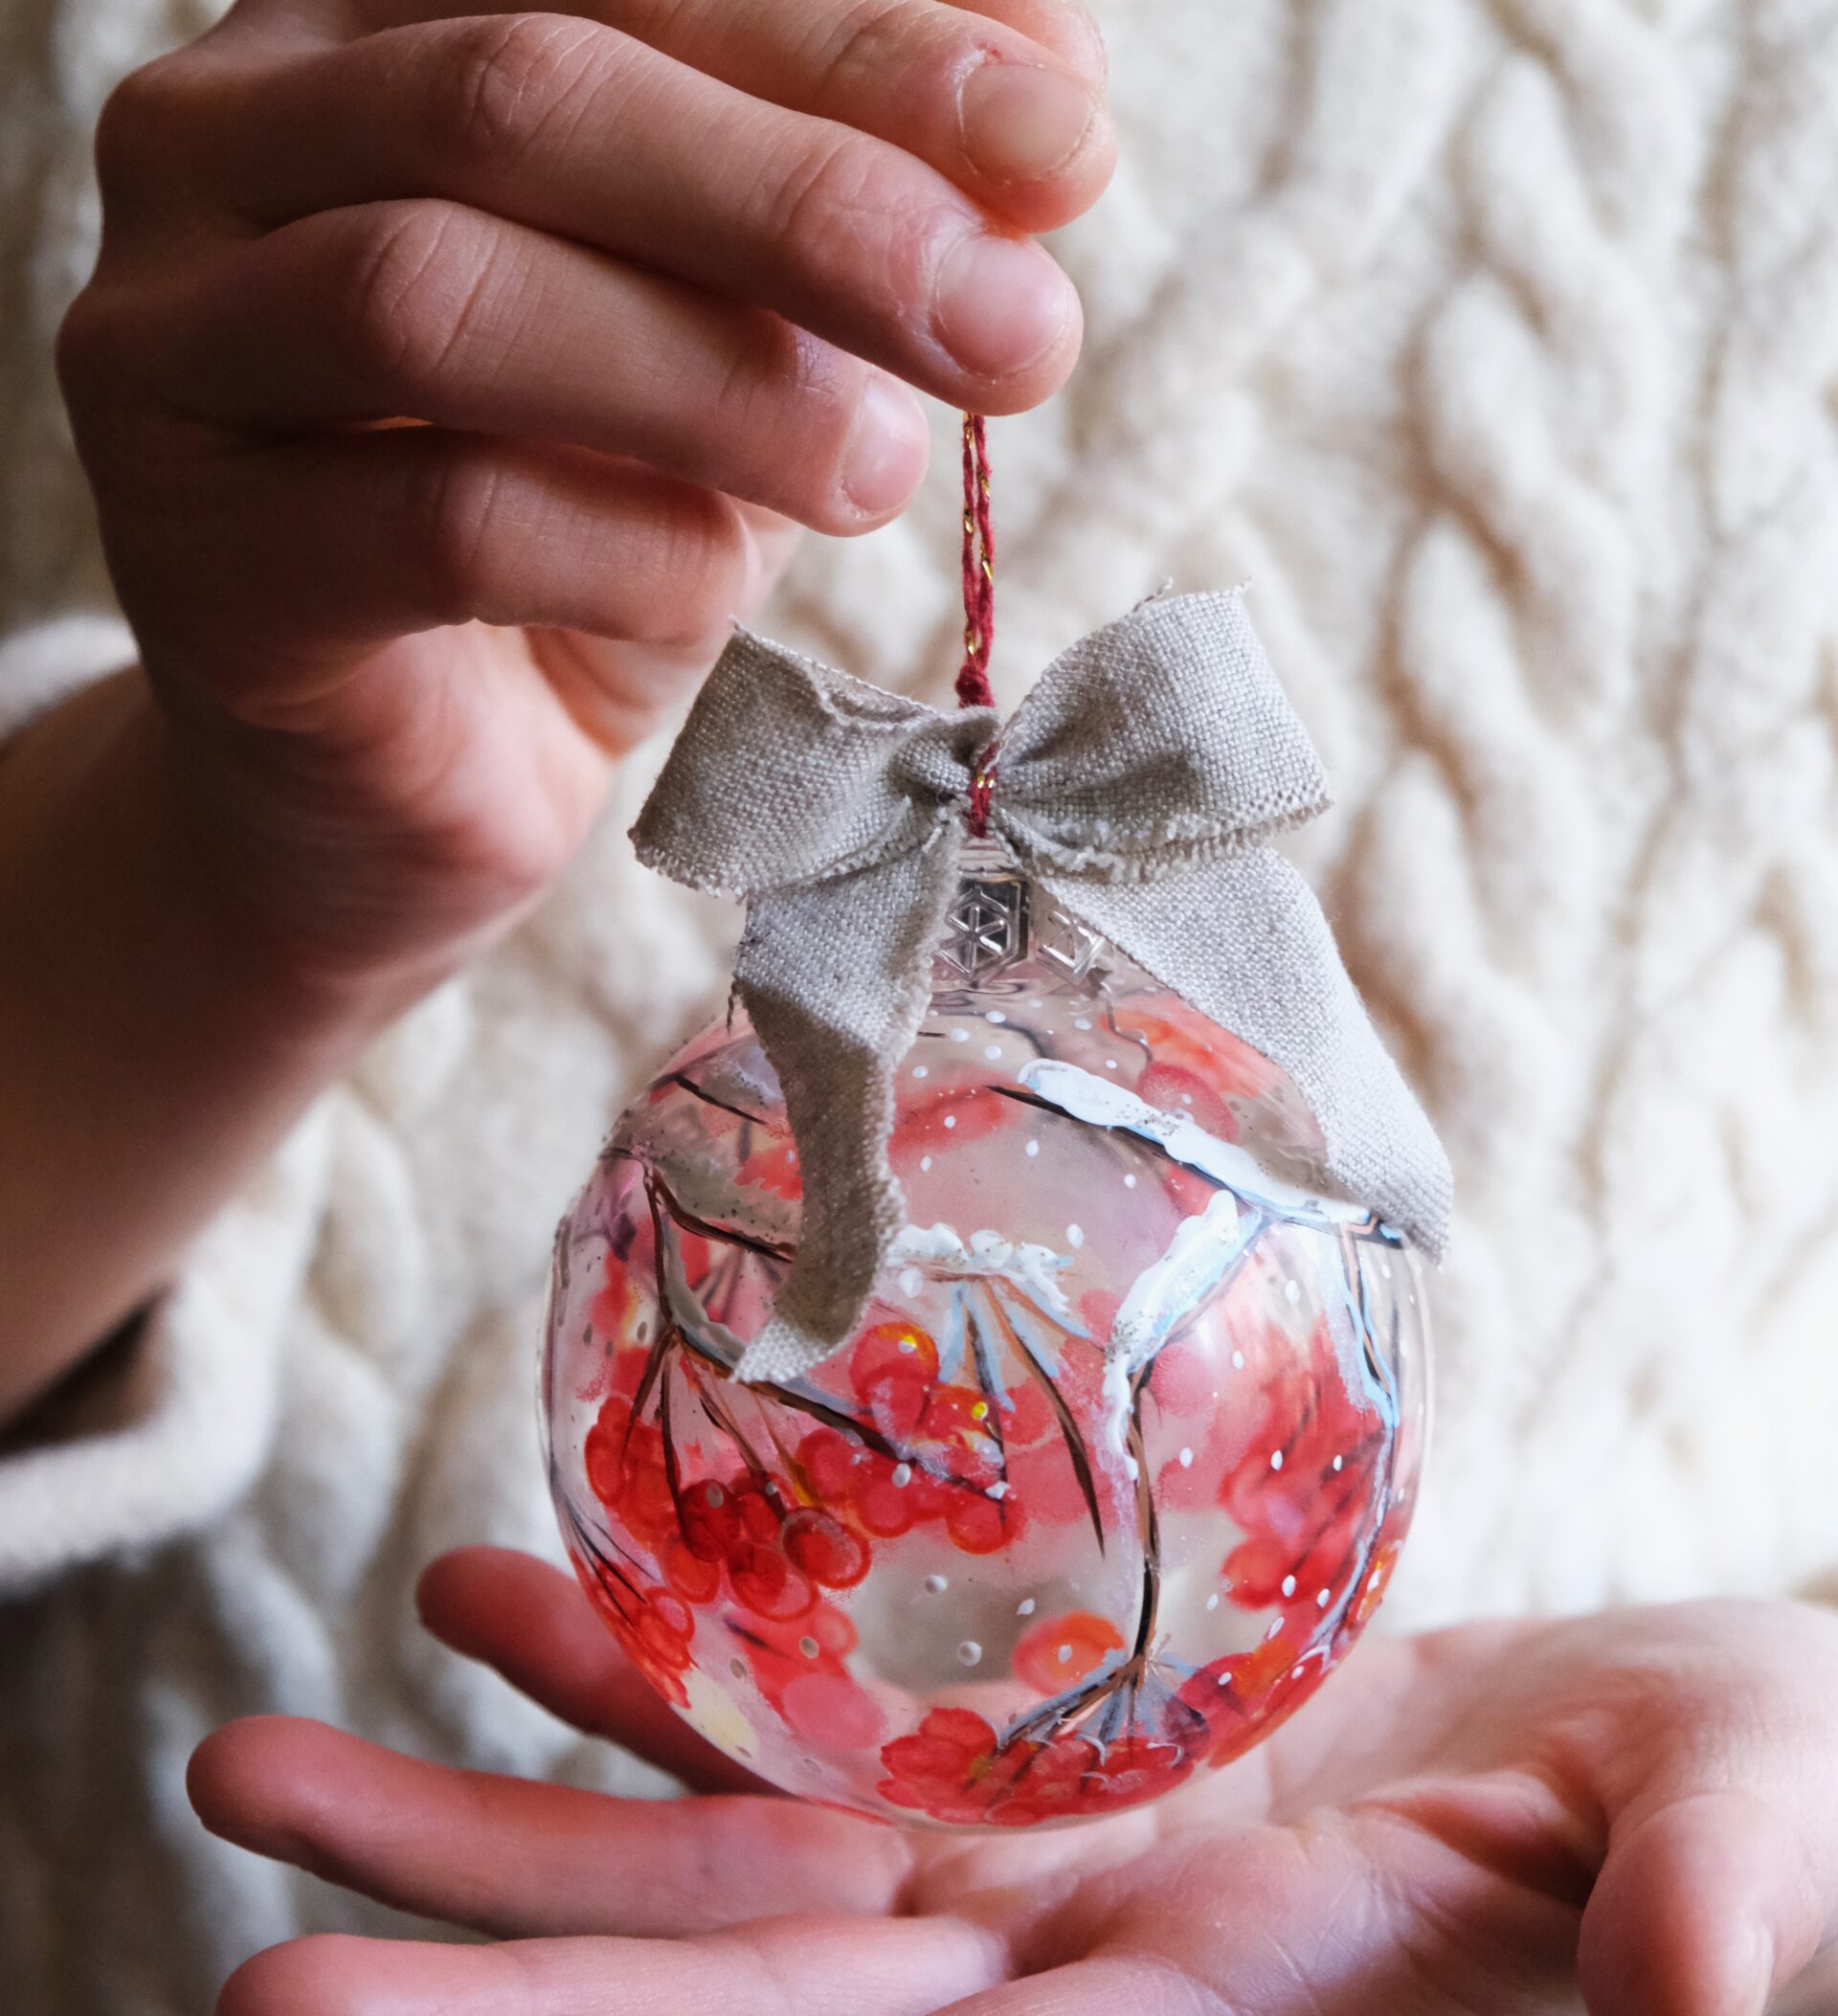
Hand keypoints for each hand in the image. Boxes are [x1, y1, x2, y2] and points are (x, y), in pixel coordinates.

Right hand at [58, 0, 1112, 979]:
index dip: (851, 33)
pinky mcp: (199, 561)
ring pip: (439, 293)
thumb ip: (840, 227)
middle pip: (518, 91)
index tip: (1066, 141)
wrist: (401, 790)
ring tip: (889, 469)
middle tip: (1017, 325)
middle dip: (809, 198)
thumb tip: (1048, 125)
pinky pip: (434, 518)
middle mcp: (225, 136)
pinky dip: (629, 547)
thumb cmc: (577, 534)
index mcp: (368, 20)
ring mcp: (173, 346)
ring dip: (715, 378)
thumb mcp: (733, 346)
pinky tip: (724, 586)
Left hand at [190, 1551, 1837, 2015]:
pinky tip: (498, 1605)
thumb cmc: (1751, 1818)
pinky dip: (642, 1675)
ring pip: (723, 1866)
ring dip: (501, 1831)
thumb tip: (1695, 2015)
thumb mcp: (1760, 1846)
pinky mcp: (1031, 1745)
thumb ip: (1721, 1914)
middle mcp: (1078, 1973)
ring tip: (270, 1766)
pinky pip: (794, 1716)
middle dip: (513, 2012)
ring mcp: (1032, 1859)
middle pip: (757, 2015)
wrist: (1675, 1754)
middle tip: (259, 1982)